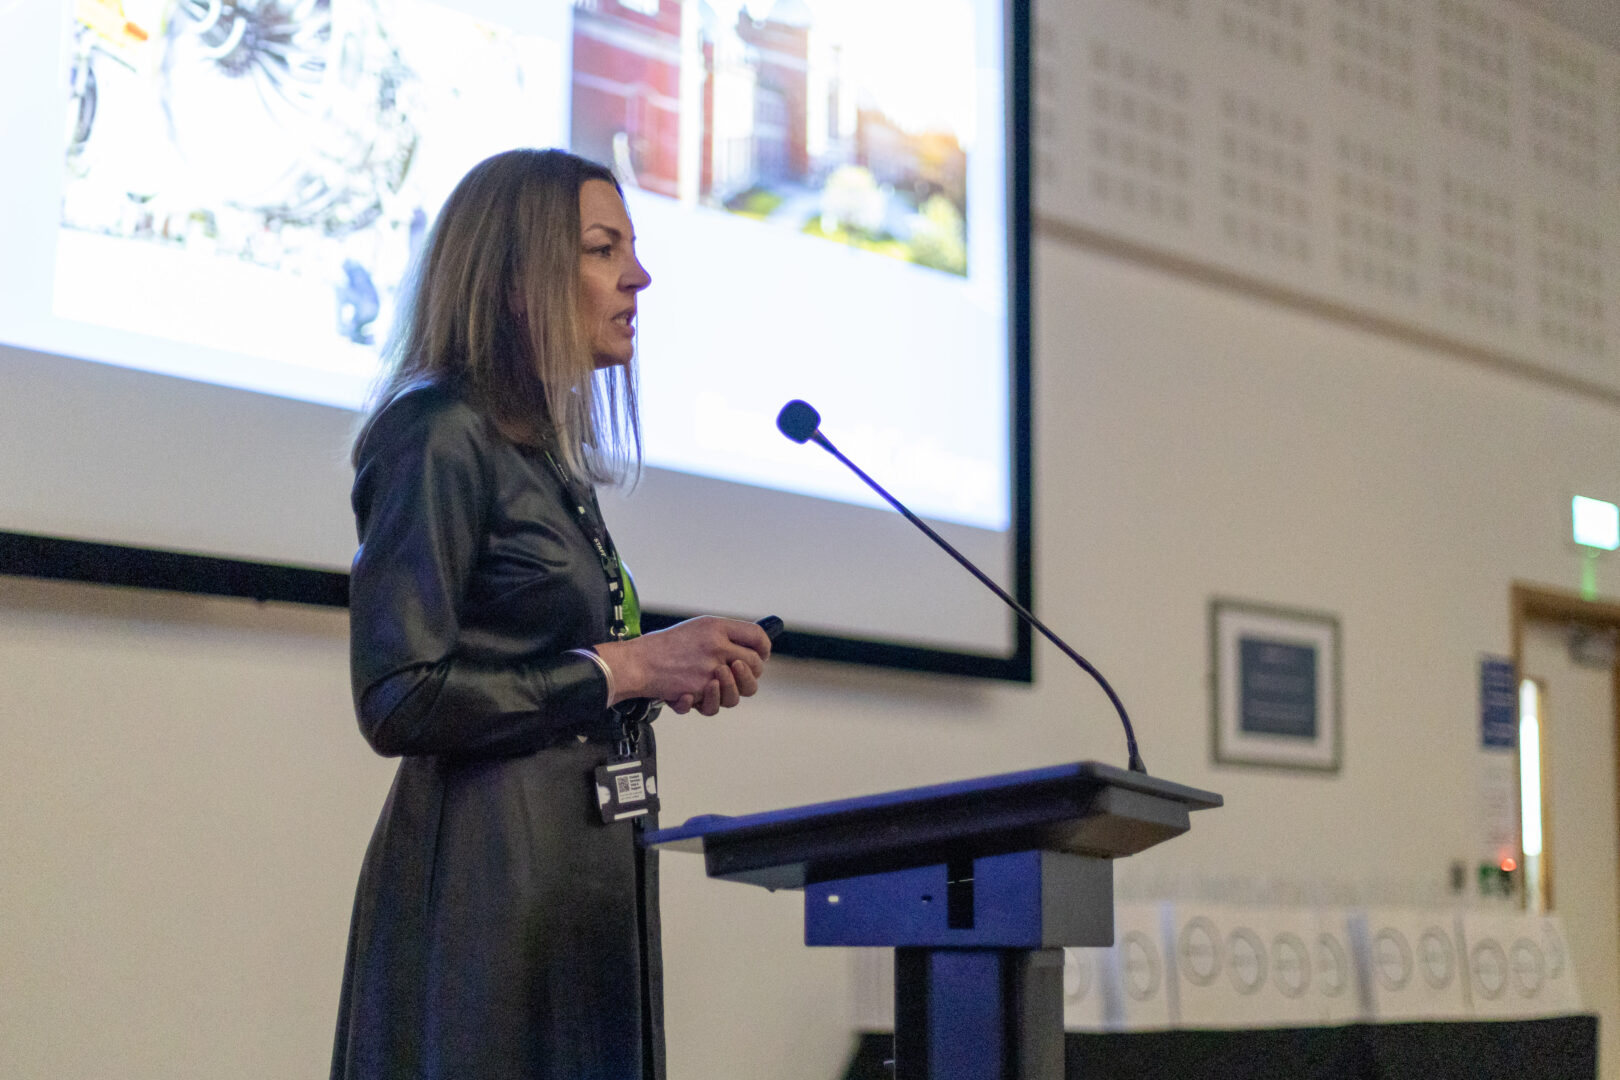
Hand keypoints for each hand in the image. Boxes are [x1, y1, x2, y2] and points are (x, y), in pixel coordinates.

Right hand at [593, 616, 770, 717]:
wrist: (638, 662)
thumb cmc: (665, 646)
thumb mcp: (697, 628)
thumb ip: (724, 635)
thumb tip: (751, 648)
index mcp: (717, 627)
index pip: (757, 637)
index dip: (763, 648)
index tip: (759, 656)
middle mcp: (717, 646)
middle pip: (755, 665)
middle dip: (750, 673)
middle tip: (735, 673)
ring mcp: (710, 669)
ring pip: (742, 690)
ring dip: (733, 689)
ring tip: (716, 682)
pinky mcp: (699, 690)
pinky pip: (716, 705)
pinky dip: (708, 702)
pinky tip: (693, 695)